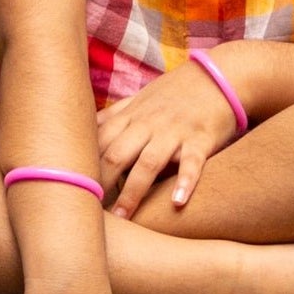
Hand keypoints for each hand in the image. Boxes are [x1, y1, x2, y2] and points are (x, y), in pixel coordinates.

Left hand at [96, 54, 241, 218]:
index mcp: (131, 117)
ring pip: (149, 162)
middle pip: (117, 154)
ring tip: (124, 217)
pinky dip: (186, 181)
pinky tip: (178, 202)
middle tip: (89, 211)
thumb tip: (85, 129)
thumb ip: (114, 117)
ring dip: (134, 191)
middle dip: (101, 183)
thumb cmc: (175, 93)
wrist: (219, 77)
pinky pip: (192, 162)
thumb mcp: (141, 99)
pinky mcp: (201, 139)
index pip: (99, 143)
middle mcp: (149, 124)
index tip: (74, 190)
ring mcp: (175, 132)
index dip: (84, 166)